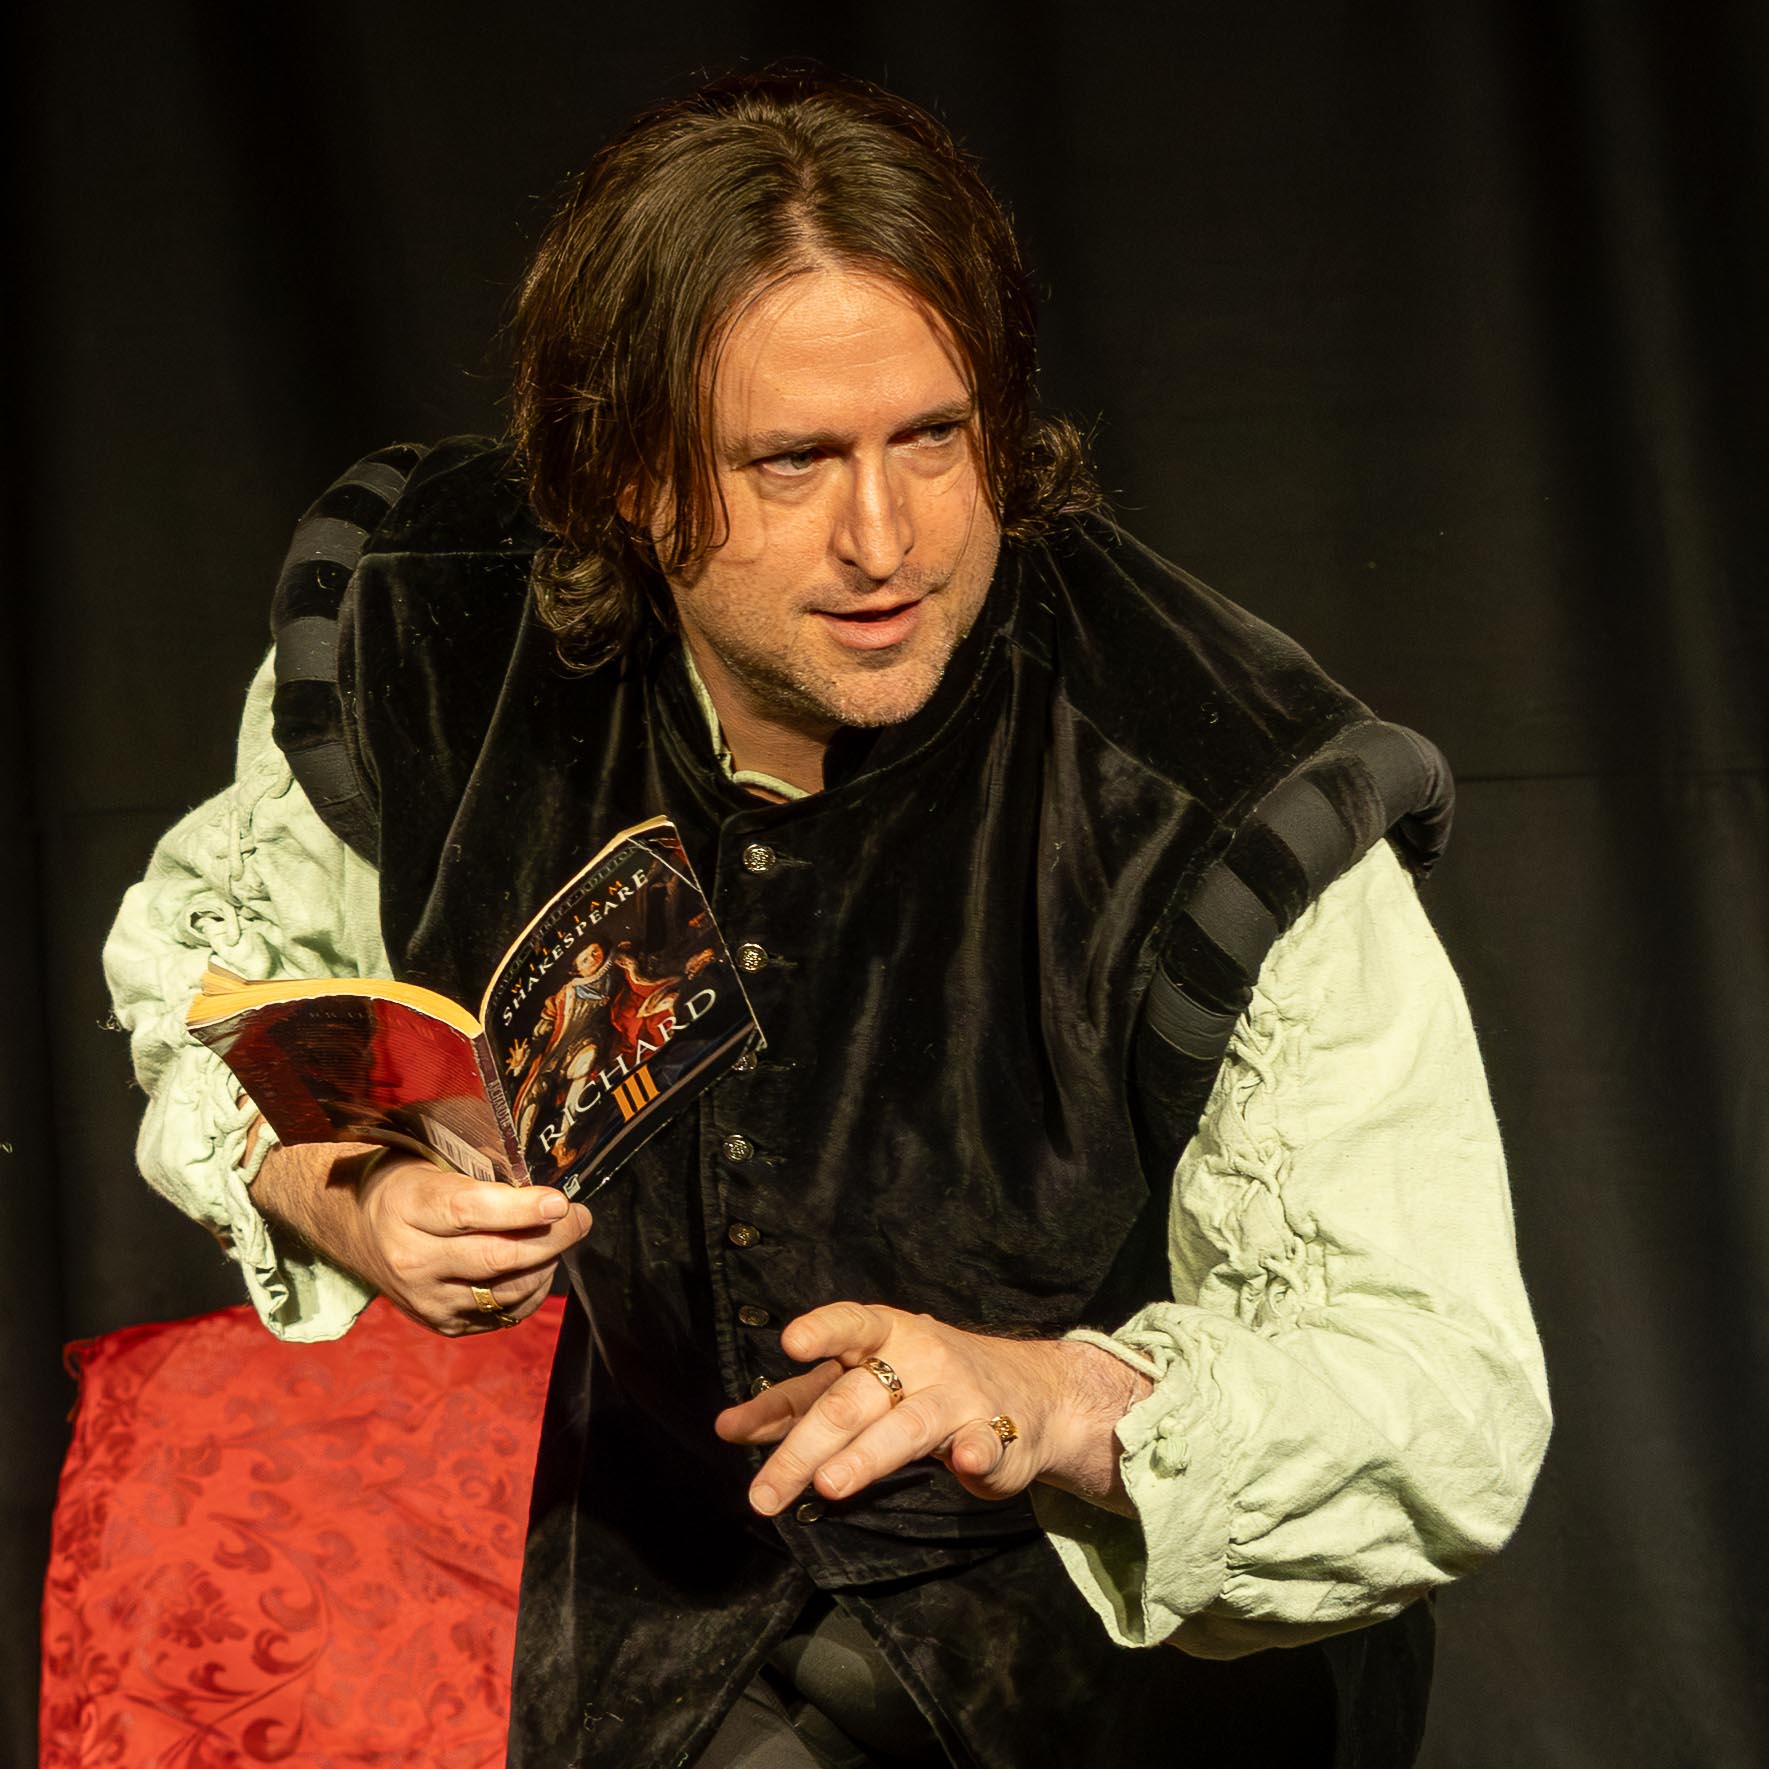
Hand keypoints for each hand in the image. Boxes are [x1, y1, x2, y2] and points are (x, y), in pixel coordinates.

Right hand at [255, 1142, 592, 1335]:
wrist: (355, 1227)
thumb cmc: (406, 1174)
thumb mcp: (430, 1147)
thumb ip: (481, 1151)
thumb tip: (540, 1160)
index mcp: (406, 1206)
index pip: (469, 1211)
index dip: (520, 1209)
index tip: (560, 1201)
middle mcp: (413, 1259)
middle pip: (496, 1258)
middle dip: (552, 1238)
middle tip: (582, 1217)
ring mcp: (426, 1299)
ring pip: (506, 1291)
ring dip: (546, 1264)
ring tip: (559, 1235)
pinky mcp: (441, 1323)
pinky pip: (503, 1315)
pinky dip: (531, 1290)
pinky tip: (538, 1264)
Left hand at [713, 1302, 1151, 1517]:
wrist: (1029, 1391)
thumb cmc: (921, 1381)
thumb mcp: (860, 1381)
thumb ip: (796, 1404)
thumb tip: (726, 1429)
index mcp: (885, 1335)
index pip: (849, 1326)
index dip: (822, 1332)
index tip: (791, 1342)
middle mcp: (921, 1359)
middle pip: (854, 1401)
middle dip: (805, 1447)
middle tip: (763, 1494)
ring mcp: (960, 1398)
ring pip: (907, 1427)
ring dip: (868, 1455)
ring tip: (831, 1485)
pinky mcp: (998, 1437)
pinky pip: (986, 1445)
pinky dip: (977, 1454)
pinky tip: (967, 1462)